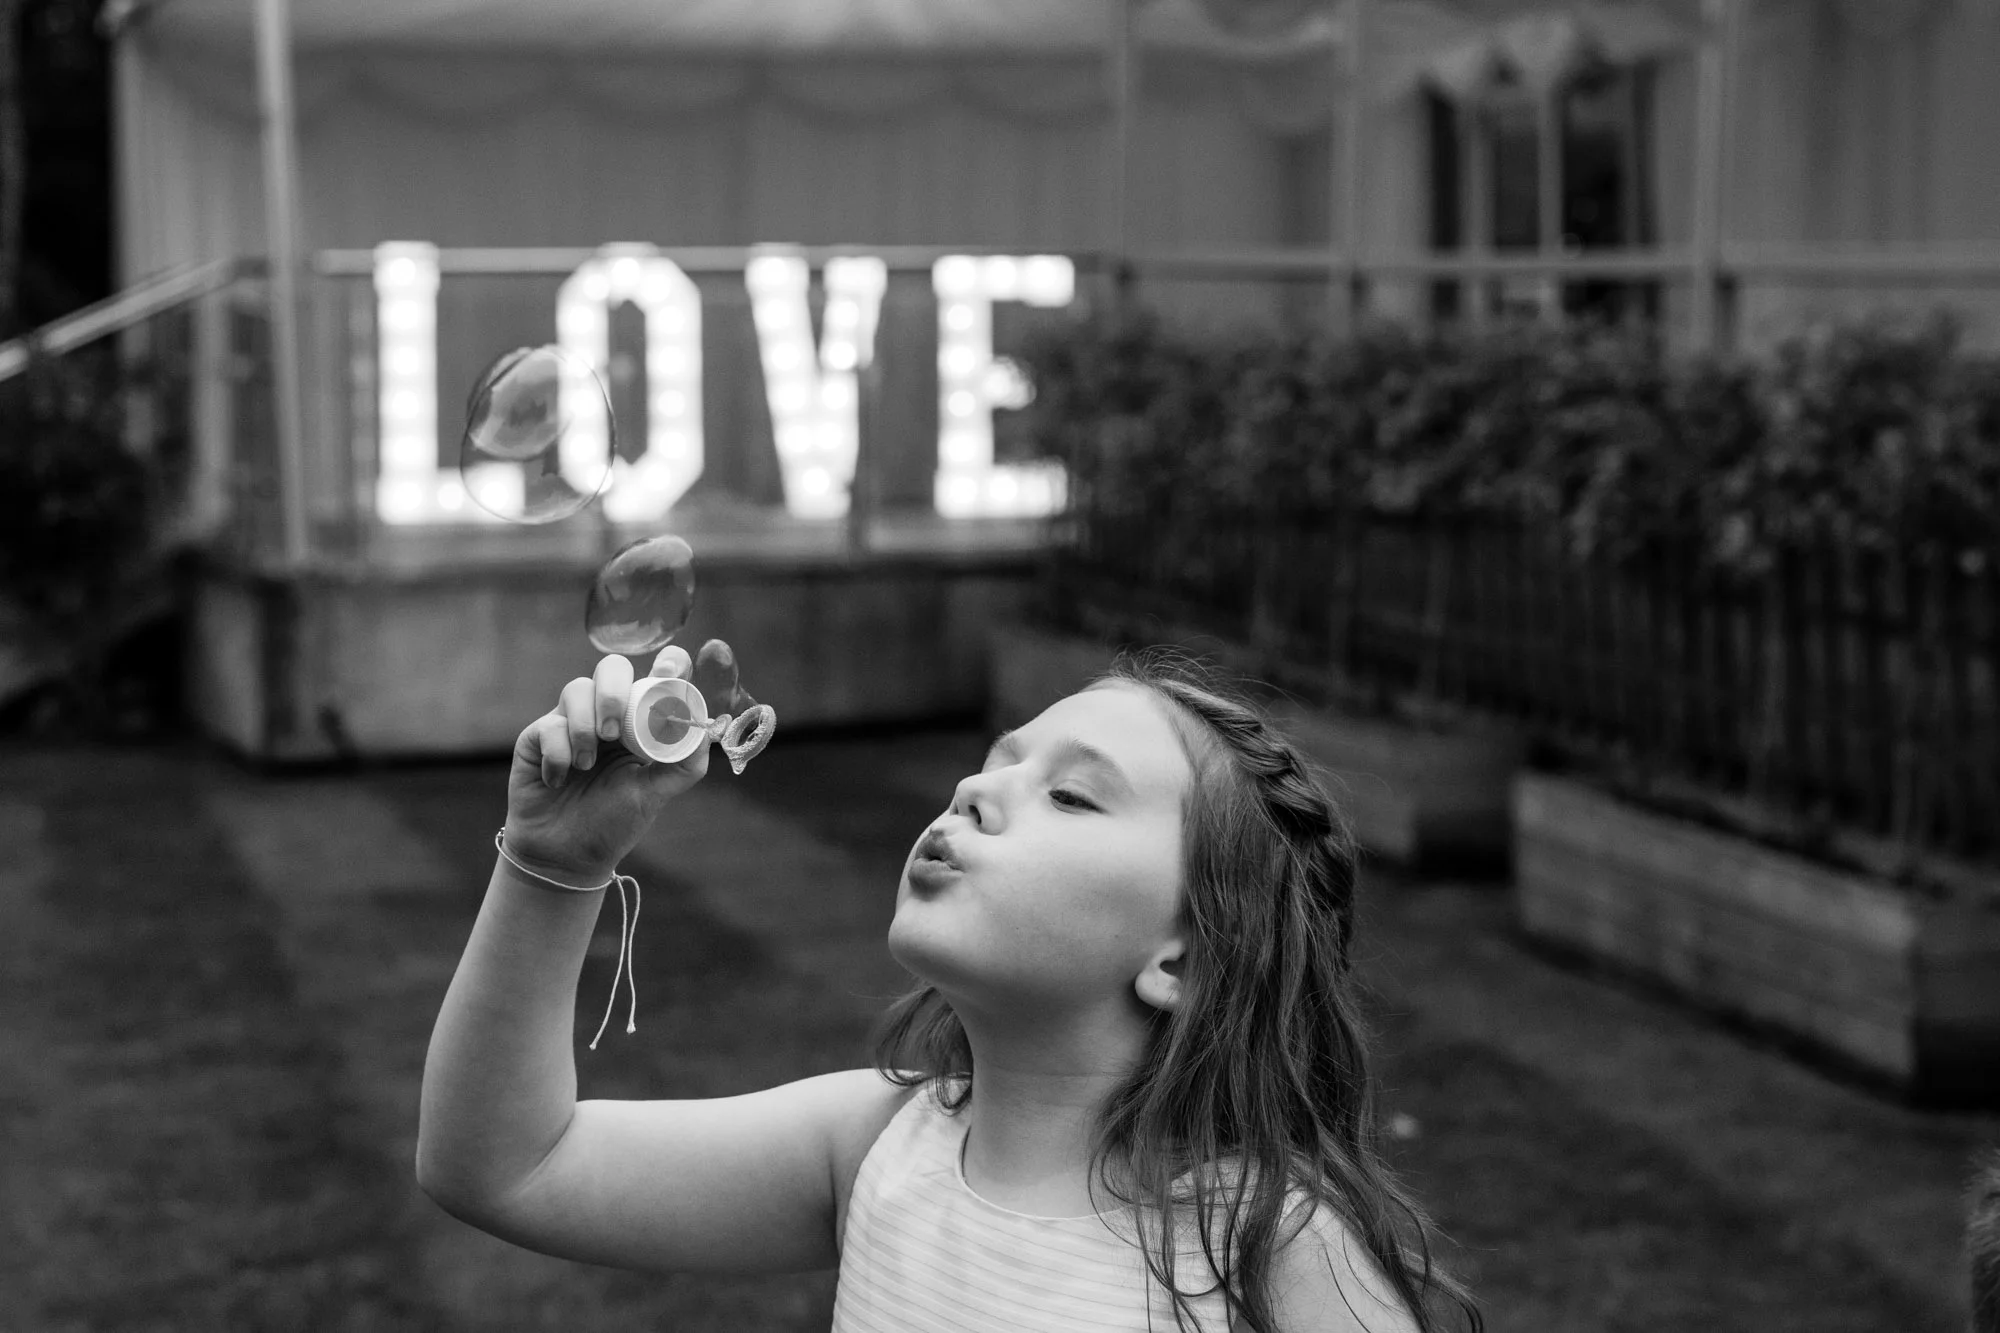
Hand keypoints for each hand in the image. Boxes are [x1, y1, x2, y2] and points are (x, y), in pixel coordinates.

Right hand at [502, 644, 708, 884]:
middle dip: (614, 692)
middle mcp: (606, 714)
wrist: (566, 857)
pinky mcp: (537, 737)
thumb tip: (707, 731)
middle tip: (613, 734)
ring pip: (576, 689)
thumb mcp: (655, 794)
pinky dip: (558, 753)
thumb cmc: (613, 822)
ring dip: (584, 727)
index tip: (669, 673)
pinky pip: (548, 725)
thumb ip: (683, 765)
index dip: (668, 663)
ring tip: (586, 765)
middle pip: (612, 667)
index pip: (656, 676)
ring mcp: (570, 722)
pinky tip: (560, 780)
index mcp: (639, 722)